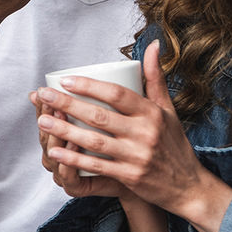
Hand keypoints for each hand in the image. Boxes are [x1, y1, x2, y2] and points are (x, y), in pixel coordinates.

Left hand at [35, 41, 231, 231]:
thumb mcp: (168, 110)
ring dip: (65, 131)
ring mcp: (137, 156)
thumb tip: (152, 44)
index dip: (90, 86)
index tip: (65, 80)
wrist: (189, 187)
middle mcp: (145, 133)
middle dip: (68, 105)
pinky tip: (56, 152)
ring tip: (42, 121)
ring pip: (94, 141)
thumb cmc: (174, 144)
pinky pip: (97, 166)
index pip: (117, 94)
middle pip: (100, 116)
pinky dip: (75, 159)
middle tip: (43, 95)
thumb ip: (155, 78)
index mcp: (152, 113)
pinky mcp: (130, 176)